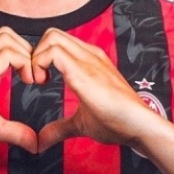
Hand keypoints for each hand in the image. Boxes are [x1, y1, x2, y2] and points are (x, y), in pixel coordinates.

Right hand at [0, 27, 41, 156]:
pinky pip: (5, 56)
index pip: (3, 41)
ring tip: (33, 79)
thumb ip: (15, 130)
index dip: (24, 53)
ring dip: (27, 55)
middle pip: (6, 33)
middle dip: (28, 50)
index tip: (34, 77)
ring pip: (6, 38)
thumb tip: (34, 142)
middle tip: (36, 75)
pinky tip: (28, 82)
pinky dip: (24, 63)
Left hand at [32, 28, 153, 150]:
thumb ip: (60, 127)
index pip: (57, 41)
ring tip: (37, 82)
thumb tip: (42, 140)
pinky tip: (41, 84)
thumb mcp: (81, 123)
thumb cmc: (117, 123)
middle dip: (35, 53)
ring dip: (35, 58)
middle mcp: (88, 54)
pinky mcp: (84, 72)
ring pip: (51, 36)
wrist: (139, 127)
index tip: (38, 81)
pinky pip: (53, 52)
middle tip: (34, 80)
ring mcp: (87, 60)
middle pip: (52, 33)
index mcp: (89, 61)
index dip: (41, 57)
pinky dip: (38, 63)